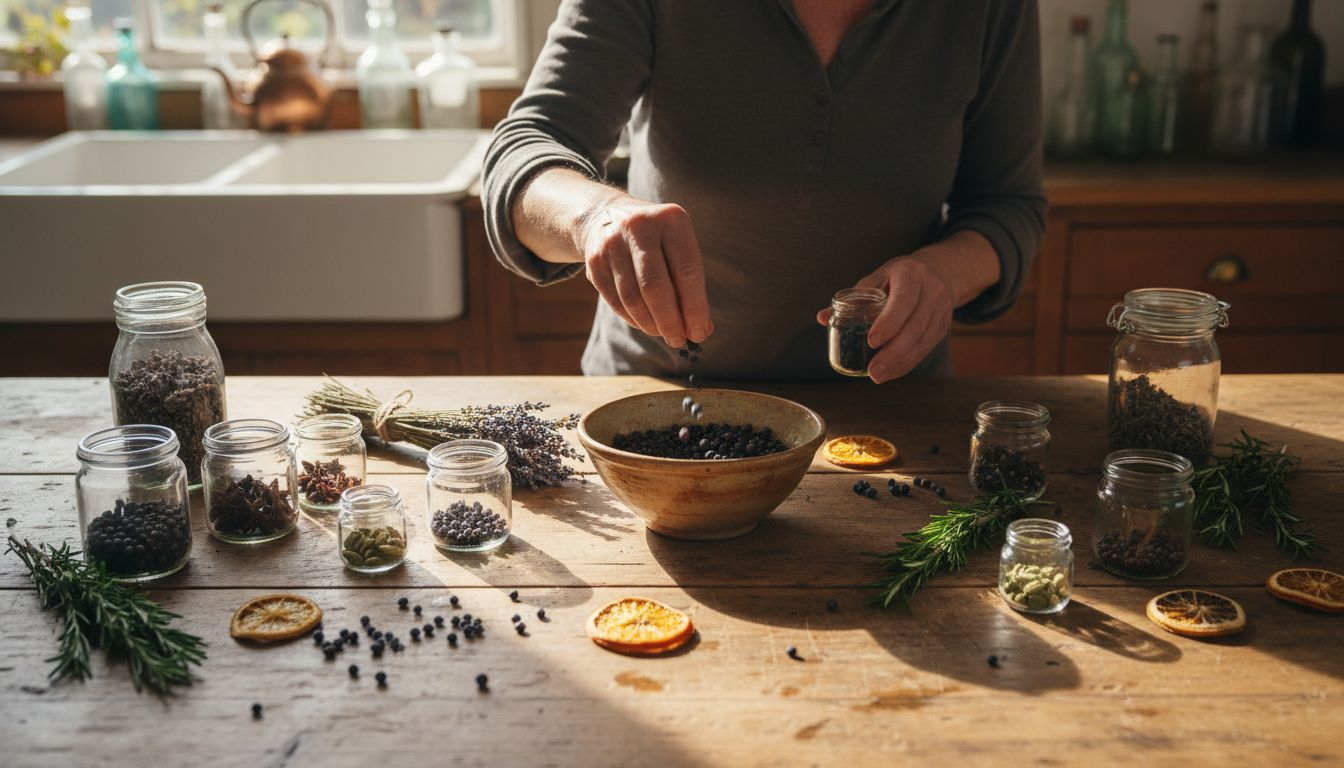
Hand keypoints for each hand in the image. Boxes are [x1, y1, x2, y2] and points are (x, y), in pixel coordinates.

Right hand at [576, 196, 711, 348]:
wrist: (607, 216)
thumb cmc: (657, 239)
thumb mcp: (678, 245)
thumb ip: (690, 283)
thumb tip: (700, 328)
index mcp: (671, 219)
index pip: (687, 271)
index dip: (694, 307)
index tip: (700, 332)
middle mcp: (639, 226)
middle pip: (655, 287)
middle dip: (670, 321)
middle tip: (679, 340)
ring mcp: (612, 243)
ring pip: (633, 298)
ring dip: (651, 324)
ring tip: (663, 333)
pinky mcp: (594, 261)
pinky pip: (615, 301)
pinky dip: (633, 319)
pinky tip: (645, 323)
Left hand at [816, 254, 954, 383]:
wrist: (938, 272)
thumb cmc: (898, 276)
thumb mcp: (877, 278)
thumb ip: (853, 298)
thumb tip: (822, 318)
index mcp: (911, 274)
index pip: (903, 300)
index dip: (889, 322)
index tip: (872, 341)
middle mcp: (931, 291)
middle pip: (915, 326)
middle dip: (893, 352)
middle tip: (873, 371)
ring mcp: (941, 310)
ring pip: (923, 341)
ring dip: (900, 363)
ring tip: (878, 376)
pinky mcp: (943, 326)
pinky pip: (926, 348)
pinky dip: (908, 363)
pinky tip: (892, 373)